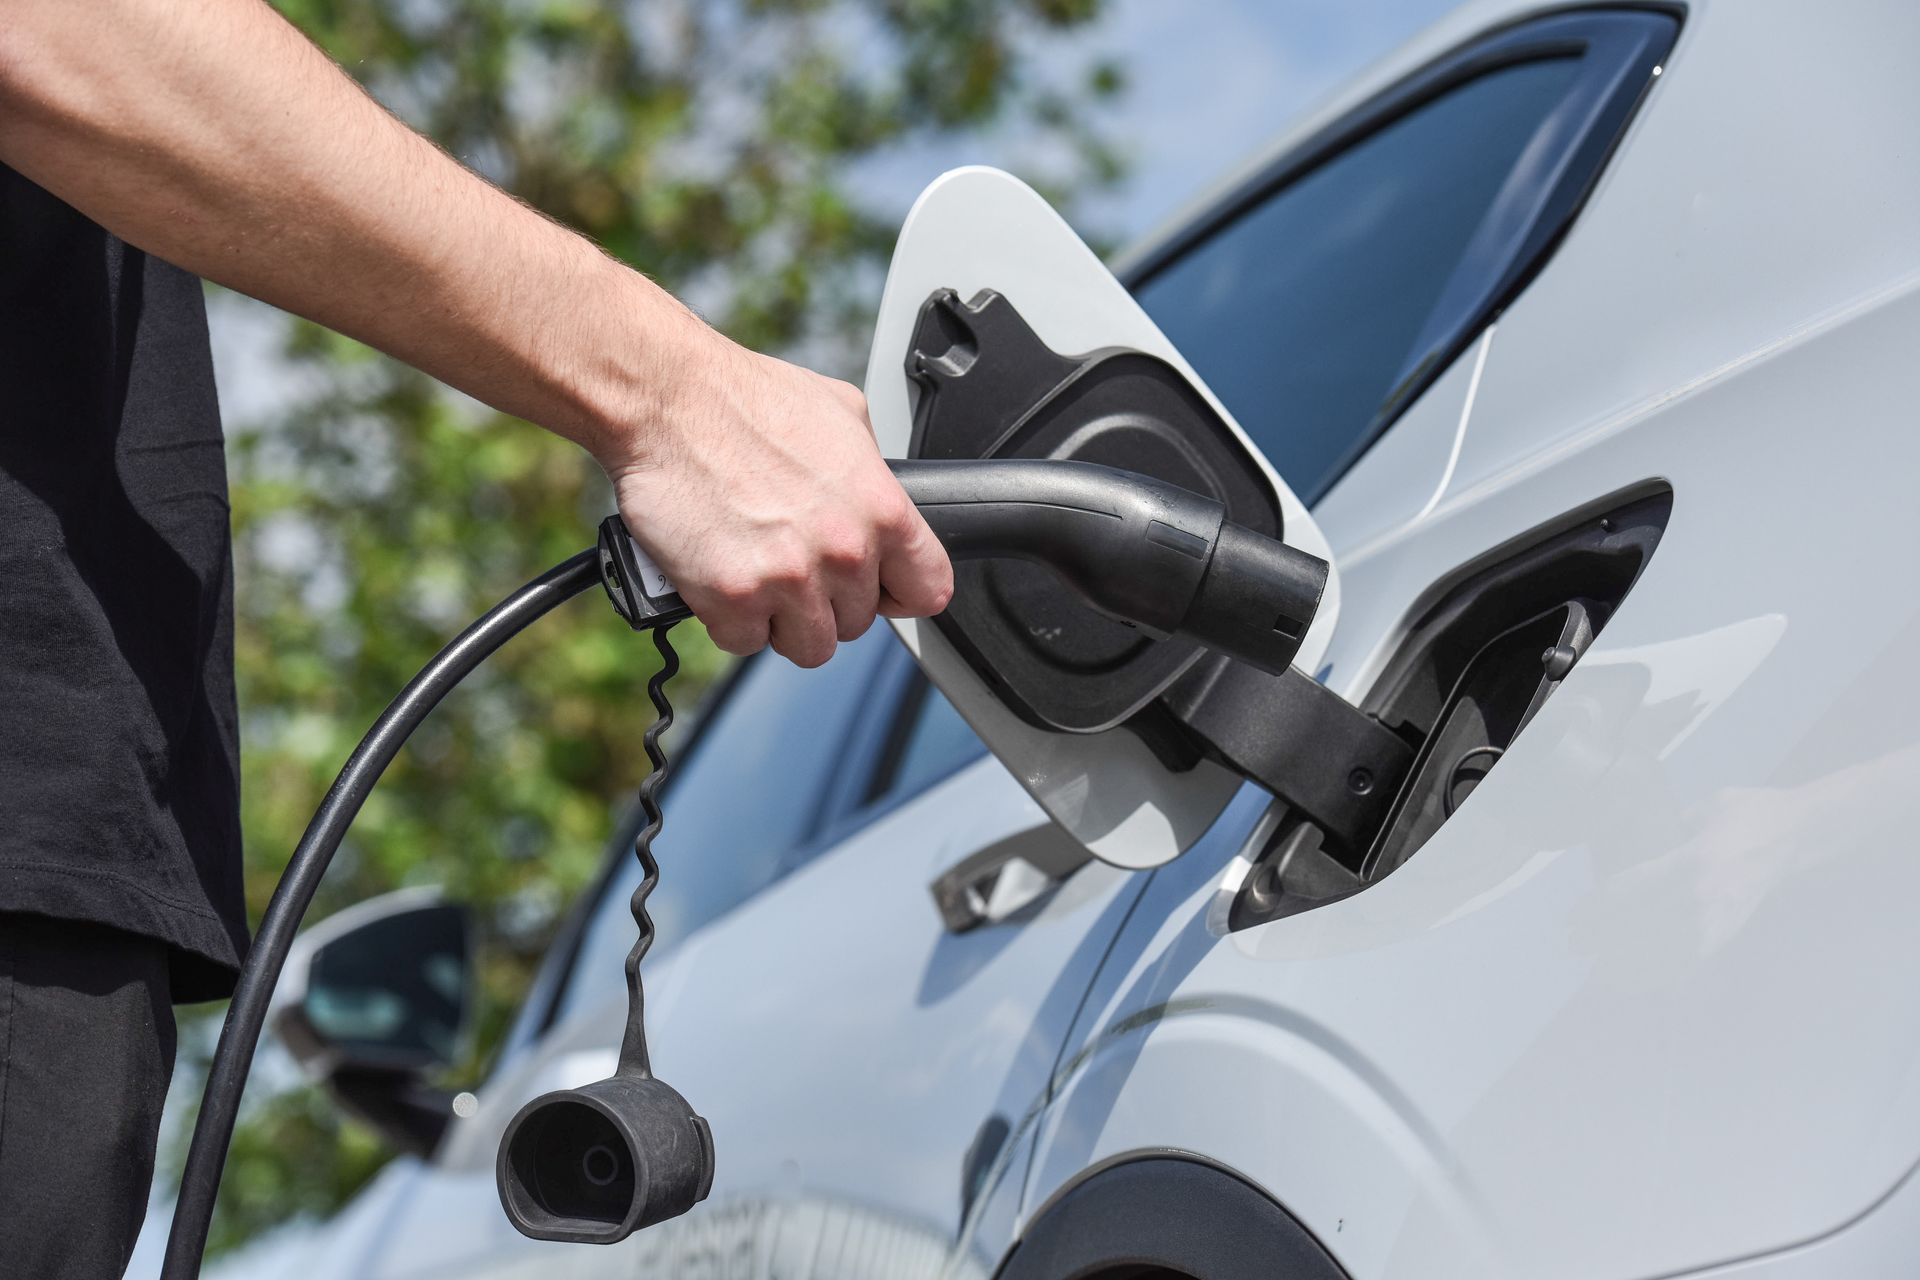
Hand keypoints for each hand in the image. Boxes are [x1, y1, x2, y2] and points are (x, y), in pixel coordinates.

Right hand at [600, 327, 952, 666]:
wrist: (669, 399)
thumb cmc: (747, 399)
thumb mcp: (843, 413)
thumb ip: (872, 469)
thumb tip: (878, 490)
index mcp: (881, 509)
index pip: (928, 590)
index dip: (902, 593)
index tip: (881, 590)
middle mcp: (843, 551)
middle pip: (859, 623)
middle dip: (827, 600)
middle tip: (793, 564)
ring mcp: (789, 579)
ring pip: (810, 646)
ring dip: (784, 620)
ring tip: (761, 577)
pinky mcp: (733, 597)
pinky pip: (746, 641)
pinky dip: (731, 619)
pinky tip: (721, 577)